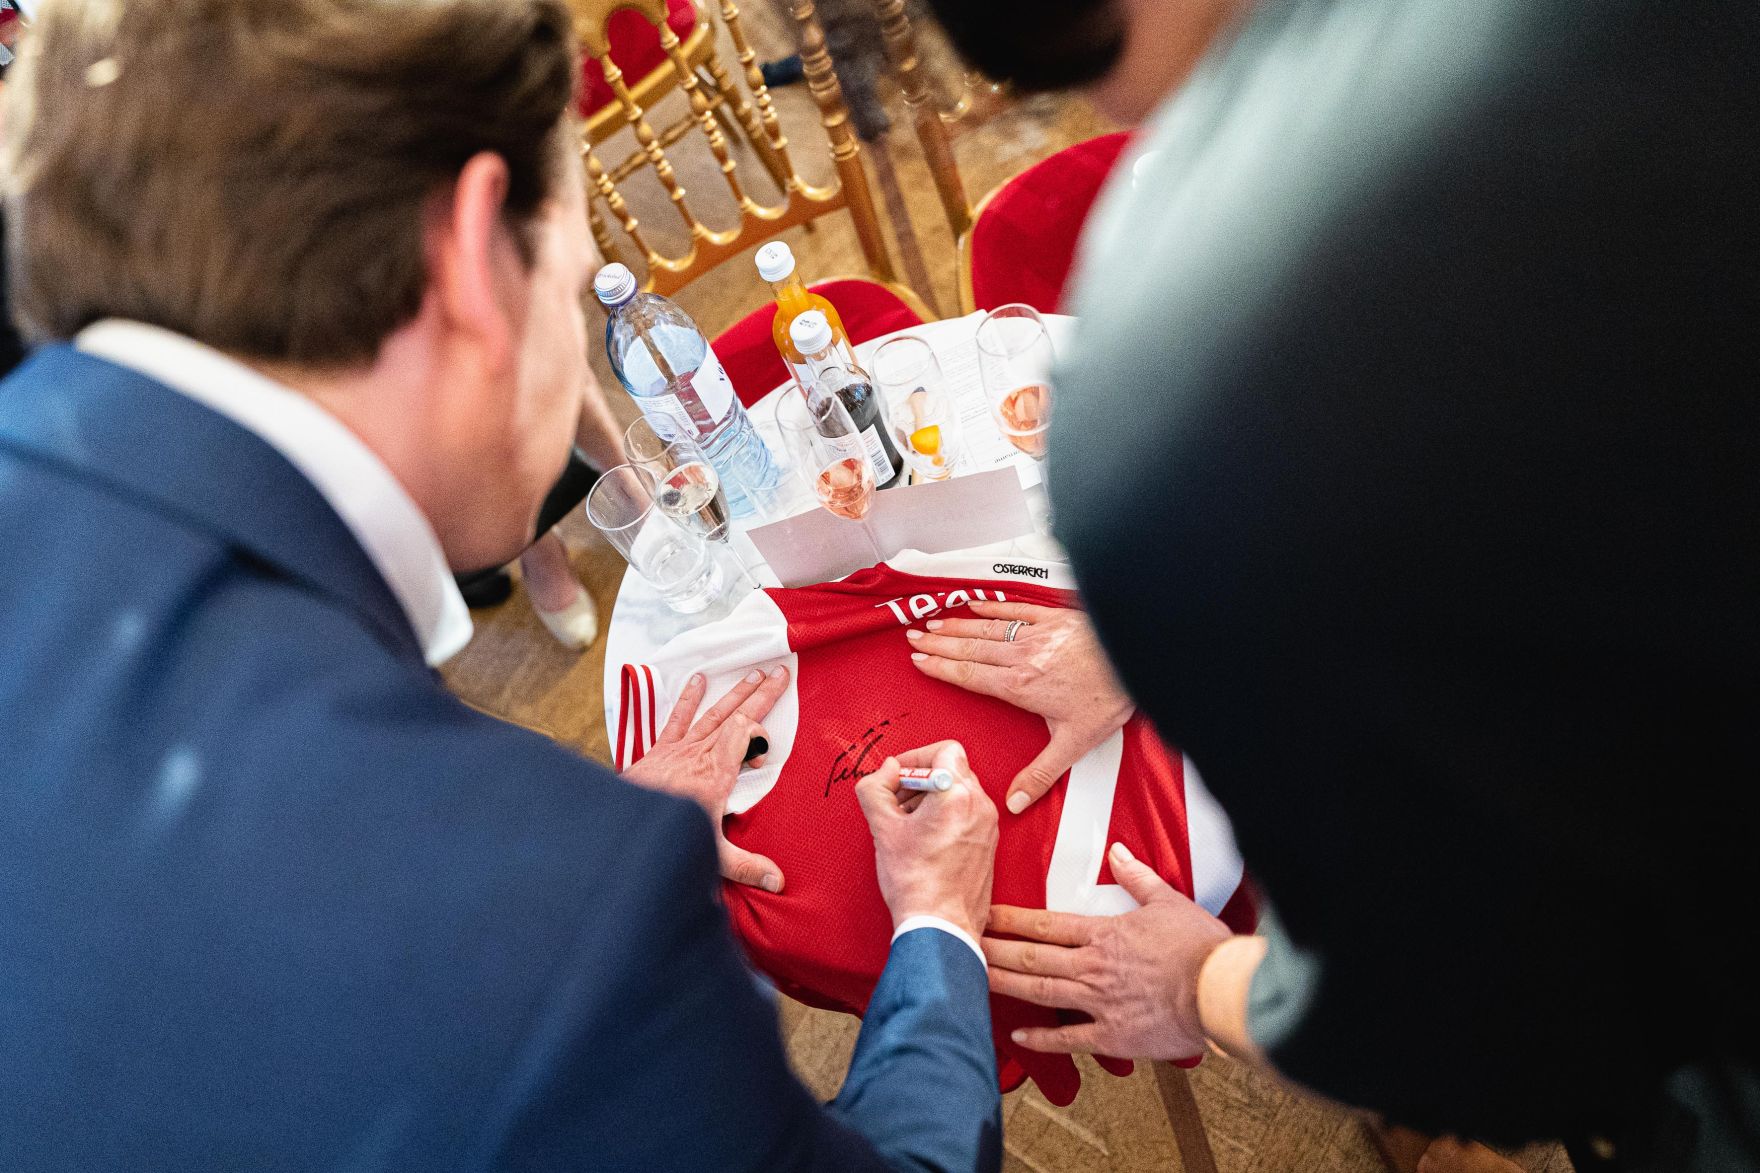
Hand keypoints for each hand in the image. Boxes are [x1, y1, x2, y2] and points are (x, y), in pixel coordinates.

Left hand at [624, 667, 789, 892]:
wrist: (621, 827)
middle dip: (761, 695)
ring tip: (754, 673)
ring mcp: (678, 749)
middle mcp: (699, 754)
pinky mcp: (660, 751)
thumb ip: (746, 866)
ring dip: (734, 693)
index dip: (760, 738)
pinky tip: (698, 680)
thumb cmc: (665, 838)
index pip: (746, 734)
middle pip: (735, 715)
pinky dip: (689, 699)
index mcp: (716, 773)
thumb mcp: (712, 854)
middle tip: (781, 673)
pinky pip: (677, 719)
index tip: (761, 759)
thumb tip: (778, 881)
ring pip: (712, 714)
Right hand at [855, 741, 998, 941]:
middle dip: (920, 779)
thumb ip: (876, 789)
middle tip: (896, 801)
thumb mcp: (883, 829)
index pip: (945, 749)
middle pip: (952, 770)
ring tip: (907, 824)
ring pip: (960, 793)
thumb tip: (886, 771)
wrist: (941, 928)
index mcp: (957, 795)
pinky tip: (924, 841)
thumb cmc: (916, 883)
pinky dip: (946, 816)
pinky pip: (968, 815)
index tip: (897, 776)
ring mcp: (988, 826)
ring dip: (932, 799)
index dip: (916, 757)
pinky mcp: (989, 845)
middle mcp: (980, 806)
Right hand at [907, 601, 1132, 813]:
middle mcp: (1022, 656)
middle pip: (970, 648)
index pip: (970, 676)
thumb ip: (1041, 773)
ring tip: (935, 622)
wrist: (1136, 656)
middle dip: (939, 643)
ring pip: (987, 628)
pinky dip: (992, 607)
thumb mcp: (1074, 743)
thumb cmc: (1110, 697)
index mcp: (1020, 687)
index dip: (941, 667)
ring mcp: (1036, 634)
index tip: (920, 661)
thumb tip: (1015, 801)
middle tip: (915, 637)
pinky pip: (1014, 609)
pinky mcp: (1053, 618)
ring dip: (958, 625)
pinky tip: (976, 604)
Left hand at [983, 842, 1232, 1059]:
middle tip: (961, 945)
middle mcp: (1092, 966)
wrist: (1219, 989)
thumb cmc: (1198, 946)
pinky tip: (1018, 1036)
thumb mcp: (1168, 901)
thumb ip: (1137, 877)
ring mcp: (1098, 1002)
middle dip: (994, 951)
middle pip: (1031, 957)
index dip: (1011, 919)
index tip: (984, 914)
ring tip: (973, 979)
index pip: (1045, 924)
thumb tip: (1118, 852)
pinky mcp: (1111, 1035)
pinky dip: (1041, 1039)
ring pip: (1040, 992)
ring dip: (1004, 985)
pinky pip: (1068, 1038)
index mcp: (1103, 934)